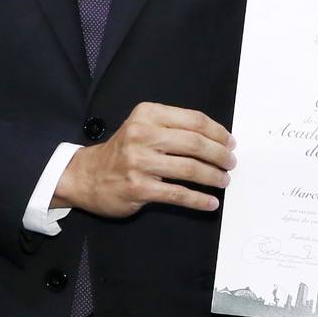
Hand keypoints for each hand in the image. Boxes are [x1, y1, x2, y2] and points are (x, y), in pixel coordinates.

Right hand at [53, 102, 233, 218]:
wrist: (87, 176)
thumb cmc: (122, 151)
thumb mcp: (142, 126)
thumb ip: (172, 127)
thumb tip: (215, 140)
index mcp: (148, 114)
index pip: (194, 120)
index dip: (218, 132)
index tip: (230, 142)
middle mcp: (142, 134)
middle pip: (195, 143)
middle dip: (219, 155)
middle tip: (230, 163)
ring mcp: (139, 162)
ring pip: (189, 168)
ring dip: (213, 176)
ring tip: (224, 181)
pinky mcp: (139, 188)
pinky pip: (178, 194)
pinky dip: (199, 199)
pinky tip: (211, 202)